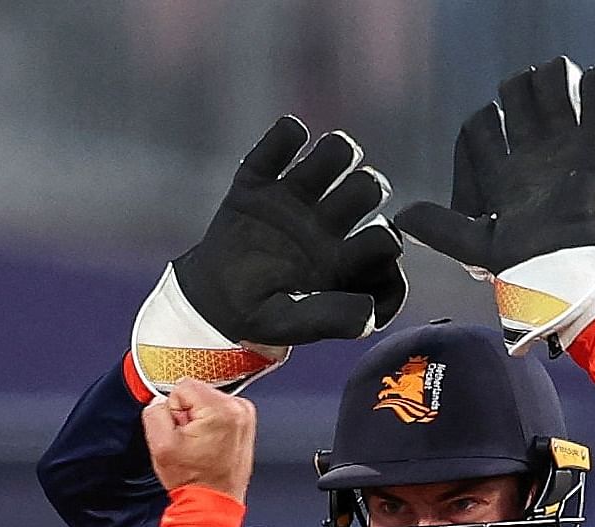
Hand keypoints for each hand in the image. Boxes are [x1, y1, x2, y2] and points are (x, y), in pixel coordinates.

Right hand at [130, 116, 404, 394]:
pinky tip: (288, 138)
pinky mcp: (259, 180)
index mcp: (344, 259)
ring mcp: (295, 197)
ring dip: (336, 151)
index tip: (361, 250)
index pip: (386, 241)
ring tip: (310, 172)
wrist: (208, 300)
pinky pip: (282, 141)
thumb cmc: (257, 313)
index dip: (384, 241)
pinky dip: (286, 134)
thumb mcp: (287, 324)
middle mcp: (328, 222)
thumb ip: (326, 319)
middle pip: (369, 187)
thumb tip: (366, 312)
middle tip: (335, 208)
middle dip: (365, 188)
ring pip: (337, 154)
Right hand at [142, 379, 255, 502]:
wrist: (213, 502)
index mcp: (221, 410)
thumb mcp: (161, 446)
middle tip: (190, 441)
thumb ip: (154, 414)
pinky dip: (210, 425)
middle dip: (187, 414)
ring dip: (199, 420)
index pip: (183, 386)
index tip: (181, 431)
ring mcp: (244, 416)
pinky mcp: (245, 423)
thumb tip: (158, 401)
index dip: (174, 409)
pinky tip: (209, 445)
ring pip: (206, 401)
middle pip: (196, 392)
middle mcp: (238, 408)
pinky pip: (218, 411)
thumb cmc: (194, 480)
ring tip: (200, 445)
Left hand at [395, 56, 594, 355]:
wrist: (563, 281)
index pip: (481, 130)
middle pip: (519, 104)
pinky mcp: (594, 162)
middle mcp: (529, 163)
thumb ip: (438, 228)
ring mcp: (562, 159)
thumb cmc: (517, 270)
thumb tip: (399, 218)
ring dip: (555, 80)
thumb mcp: (472, 245)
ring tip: (556, 75)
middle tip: (520, 90)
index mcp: (497, 178)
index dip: (479, 122)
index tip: (484, 125)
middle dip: (518, 89)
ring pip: (556, 102)